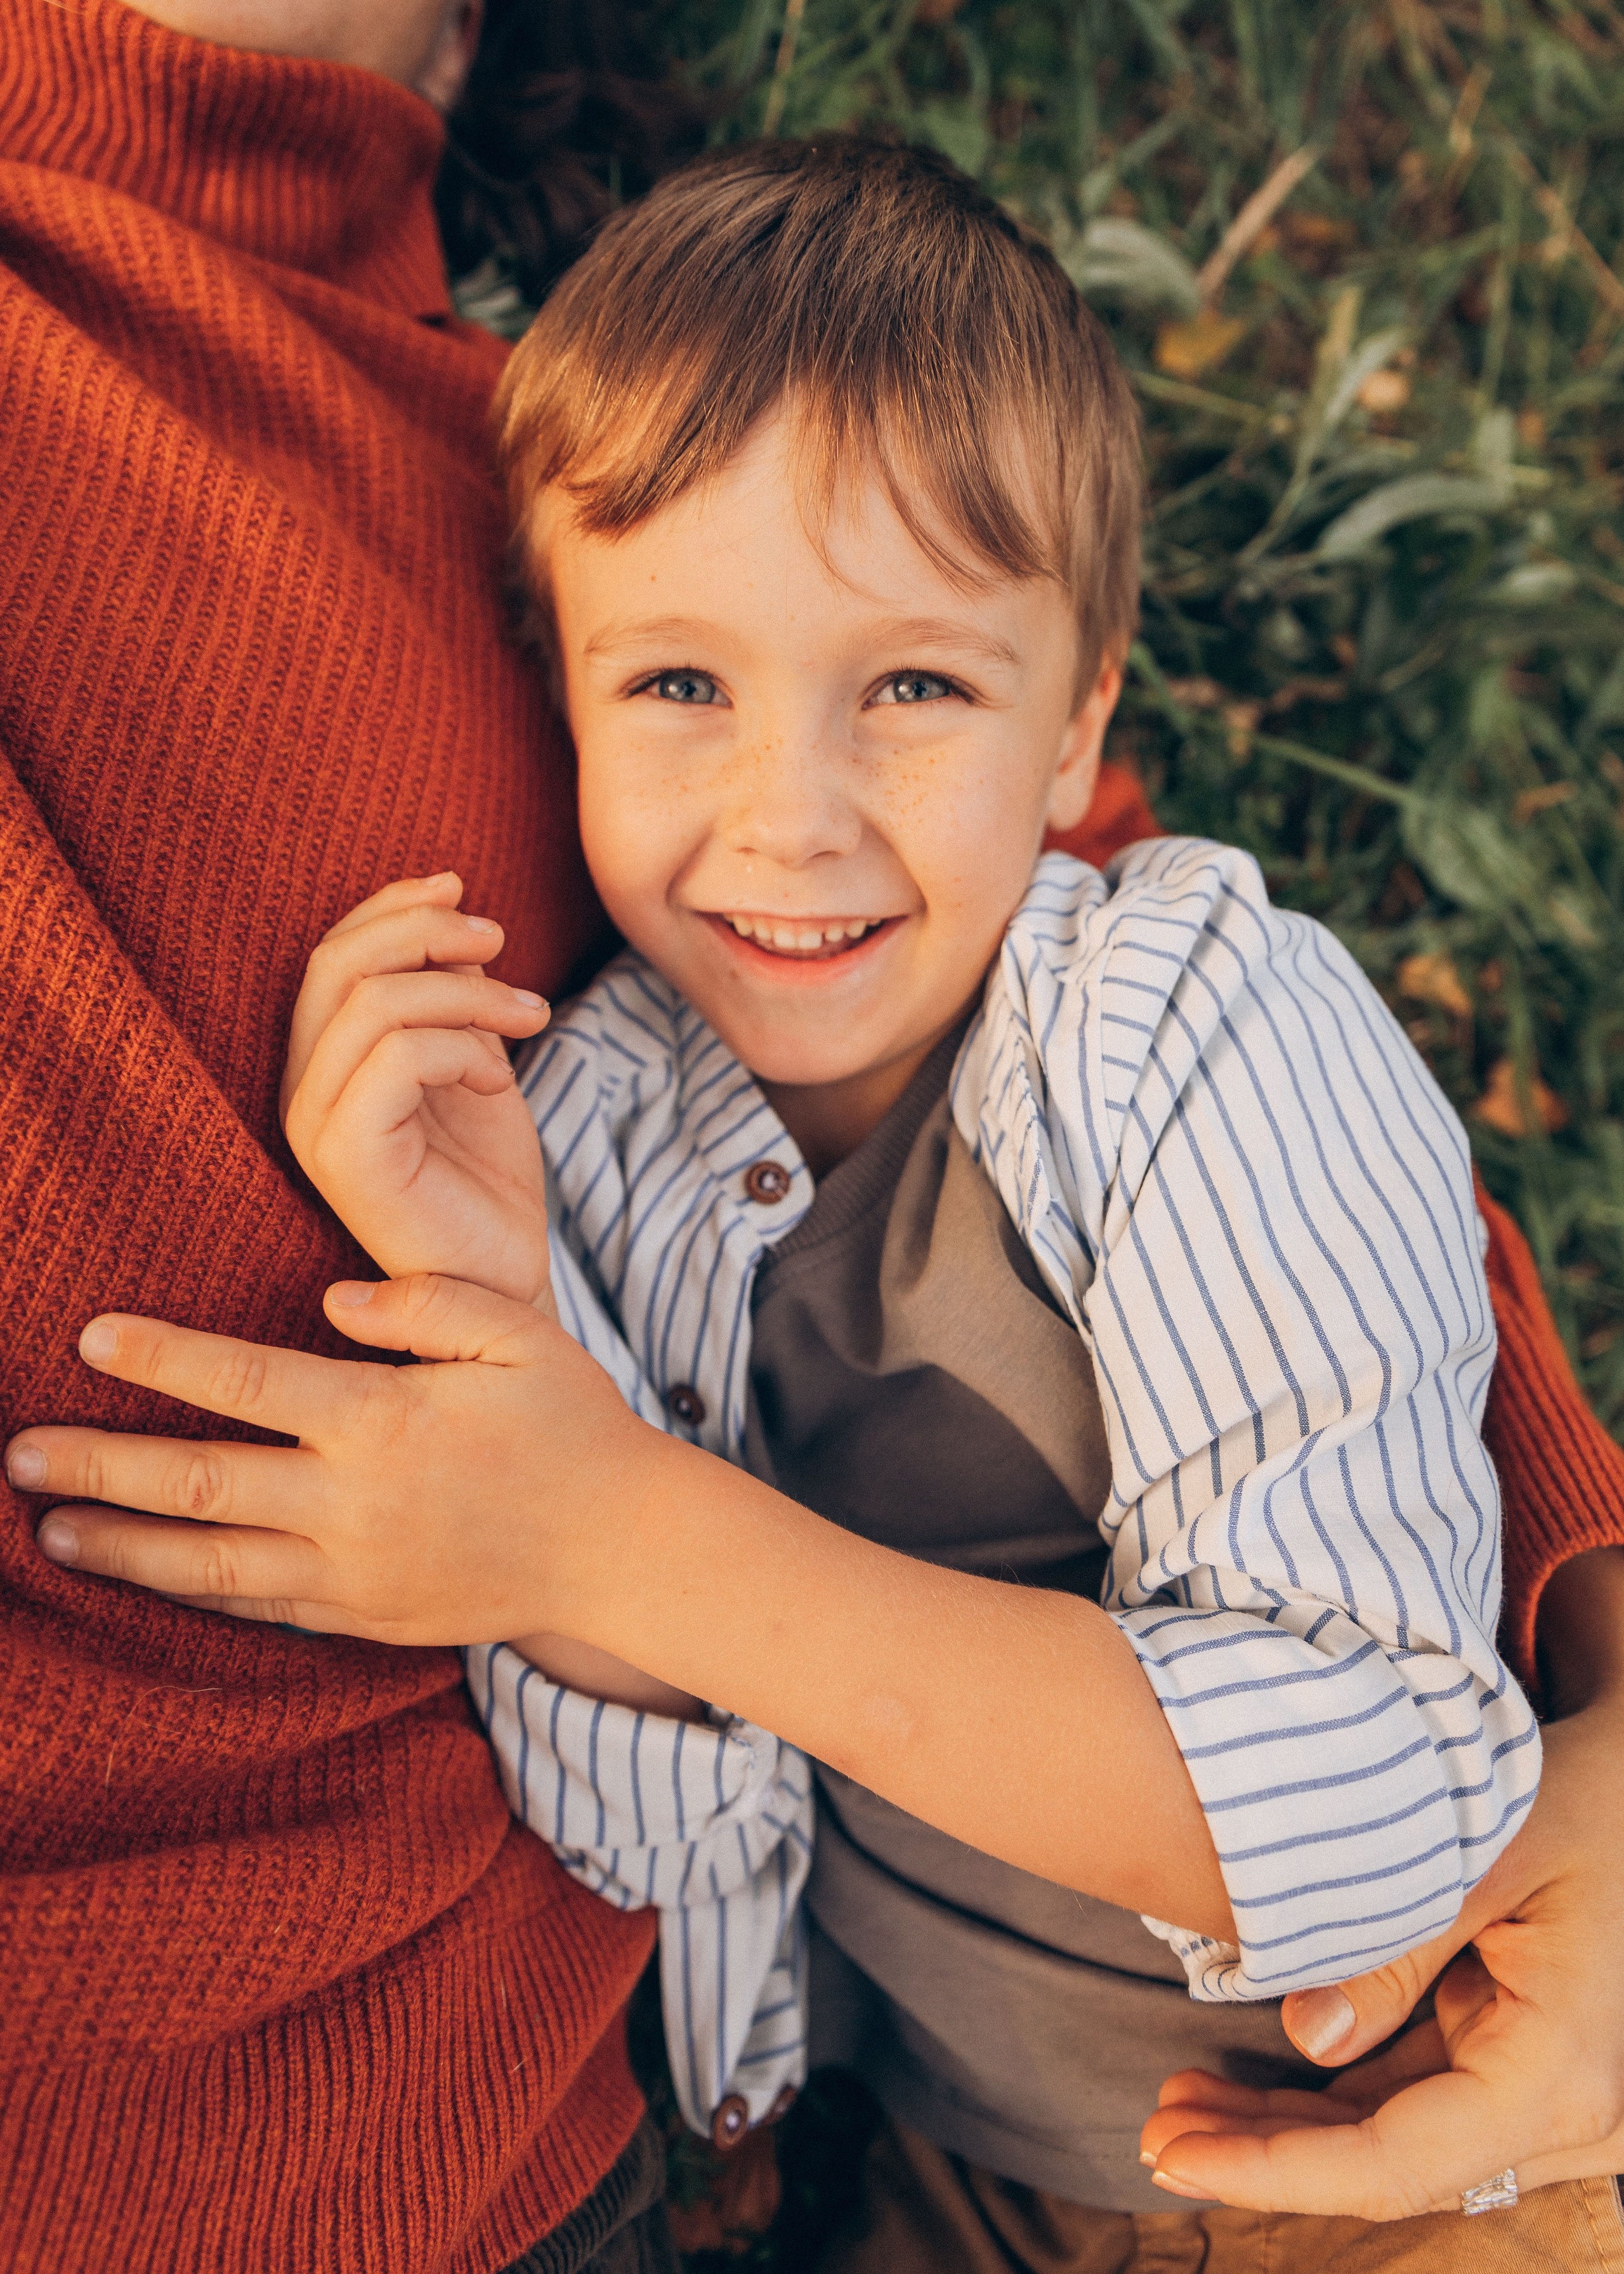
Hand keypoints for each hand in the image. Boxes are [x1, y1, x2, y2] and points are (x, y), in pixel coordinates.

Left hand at [9, 1278, 656, 1643]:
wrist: (625, 1550)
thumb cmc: (573, 1425)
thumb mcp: (520, 1335)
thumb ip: (425, 1303)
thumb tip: (329, 1299)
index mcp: (385, 1421)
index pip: (246, 1383)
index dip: (162, 1358)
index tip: (90, 1336)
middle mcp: (356, 1504)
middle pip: (198, 1484)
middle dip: (98, 1468)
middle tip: (18, 1454)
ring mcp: (354, 1573)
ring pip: (209, 1565)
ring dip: (119, 1547)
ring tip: (46, 1531)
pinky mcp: (364, 1619)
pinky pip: (258, 1610)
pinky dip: (191, 1593)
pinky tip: (143, 1577)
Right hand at [283, 874, 552, 1304]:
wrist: (505, 1277)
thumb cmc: (488, 1180)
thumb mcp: (475, 1059)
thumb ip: (451, 993)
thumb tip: (451, 902)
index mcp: (324, 1062)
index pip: (332, 954)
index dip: (393, 905)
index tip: (462, 885)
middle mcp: (303, 1089)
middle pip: (337, 963)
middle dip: (426, 930)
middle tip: (500, 943)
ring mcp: (315, 1124)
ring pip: (372, 1003)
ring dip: (466, 992)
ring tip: (527, 1018)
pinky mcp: (343, 1157)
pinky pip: (395, 1058)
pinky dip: (461, 1047)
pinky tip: (497, 1076)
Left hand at [1138, 1673, 1623, 2217]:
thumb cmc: (1577, 1799)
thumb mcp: (1485, 1850)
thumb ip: (1399, 1947)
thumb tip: (1305, 2038)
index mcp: (1558, 2071)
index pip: (1400, 2162)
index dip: (1280, 2172)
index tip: (1180, 2157)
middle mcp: (1564, 2110)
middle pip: (1391, 2166)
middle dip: (1266, 2157)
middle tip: (1154, 2135)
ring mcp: (1544, 2097)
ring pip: (1395, 2141)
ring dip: (1287, 2130)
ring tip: (1178, 2102)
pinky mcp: (1517, 2071)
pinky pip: (1414, 2104)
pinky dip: (1329, 2096)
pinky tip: (1242, 2083)